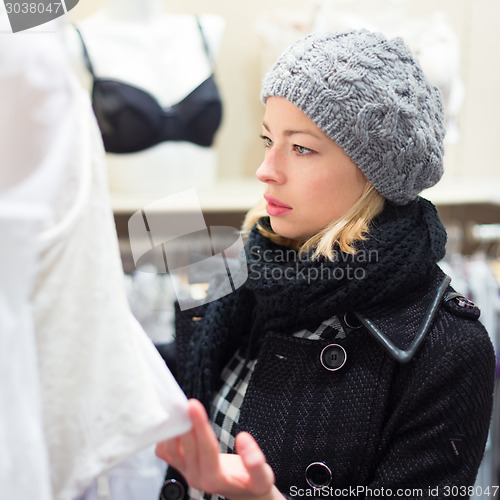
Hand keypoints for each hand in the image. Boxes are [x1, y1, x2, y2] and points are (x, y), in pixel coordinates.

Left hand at [155, 399, 280, 499]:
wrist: (241, 493)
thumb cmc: (252, 482)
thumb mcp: (263, 478)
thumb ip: (256, 462)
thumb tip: (243, 437)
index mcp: (216, 479)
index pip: (206, 448)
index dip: (200, 426)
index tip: (194, 404)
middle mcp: (196, 477)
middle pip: (185, 447)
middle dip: (184, 422)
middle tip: (182, 399)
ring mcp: (185, 472)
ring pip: (170, 449)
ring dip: (173, 427)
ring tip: (177, 405)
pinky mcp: (180, 466)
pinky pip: (164, 451)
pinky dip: (164, 435)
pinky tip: (172, 419)